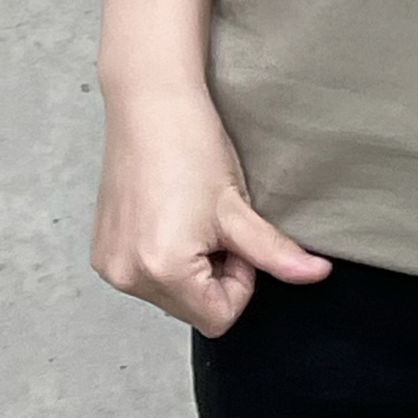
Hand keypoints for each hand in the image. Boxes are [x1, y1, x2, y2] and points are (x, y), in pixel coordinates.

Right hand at [91, 81, 332, 336]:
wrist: (150, 100)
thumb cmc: (191, 144)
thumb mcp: (238, 205)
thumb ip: (276, 252)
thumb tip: (317, 275)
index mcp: (164, 272)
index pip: (219, 318)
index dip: (239, 279)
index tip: (236, 236)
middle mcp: (128, 277)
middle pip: (192, 309)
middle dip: (213, 272)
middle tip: (214, 220)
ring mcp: (109, 265)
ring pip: (169, 294)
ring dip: (189, 265)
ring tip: (189, 212)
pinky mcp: (100, 251)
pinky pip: (143, 274)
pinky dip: (162, 254)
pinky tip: (167, 212)